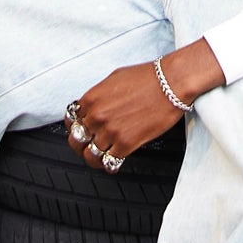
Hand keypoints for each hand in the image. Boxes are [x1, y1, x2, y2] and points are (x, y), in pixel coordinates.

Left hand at [67, 40, 224, 170]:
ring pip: (90, 155)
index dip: (76, 127)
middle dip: (81, 145)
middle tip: (88, 146)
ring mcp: (110, 131)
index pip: (71, 120)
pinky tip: (115, 162)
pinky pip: (110, 162)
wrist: (171, 82)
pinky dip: (111, 165)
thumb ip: (100, 95)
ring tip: (101, 157)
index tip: (82, 131)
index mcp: (91, 98)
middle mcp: (97, 116)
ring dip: (95, 158)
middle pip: (76, 140)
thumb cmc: (149, 77)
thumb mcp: (114, 79)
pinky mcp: (126, 143)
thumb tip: (95, 105)